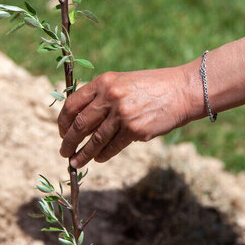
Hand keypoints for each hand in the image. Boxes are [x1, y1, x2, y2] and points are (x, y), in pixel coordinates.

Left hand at [57, 62, 203, 167]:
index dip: (63, 121)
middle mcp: (110, 97)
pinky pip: (112, 147)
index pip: (73, 103)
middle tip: (64, 151)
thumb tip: (80, 118)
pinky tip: (98, 159)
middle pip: (80, 124)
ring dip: (82, 154)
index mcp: (104, 82)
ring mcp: (122, 115)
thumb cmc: (152, 86)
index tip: (62, 131)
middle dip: (68, 140)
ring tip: (74, 163)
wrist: (182, 91)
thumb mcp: (123, 82)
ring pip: (94, 140)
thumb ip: (102, 95)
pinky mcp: (135, 130)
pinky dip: (102, 155)